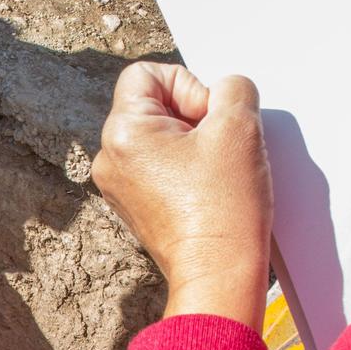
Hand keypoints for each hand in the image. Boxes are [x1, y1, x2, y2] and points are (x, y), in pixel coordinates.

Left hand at [91, 63, 272, 328]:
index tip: (210, 120)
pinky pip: (163, 168)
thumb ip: (233, 88)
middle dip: (195, 117)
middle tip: (218, 148)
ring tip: (216, 173)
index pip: (148, 73)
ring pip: (163, 138)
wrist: (218, 276)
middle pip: (155, 106)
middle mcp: (110, 158)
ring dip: (195, 145)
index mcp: (121, 132)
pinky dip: (189, 171)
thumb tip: (224, 91)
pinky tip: (210, 190)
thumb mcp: (240, 127)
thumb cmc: (223, 209)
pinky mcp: (136, 207)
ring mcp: (119, 186)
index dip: (189, 86)